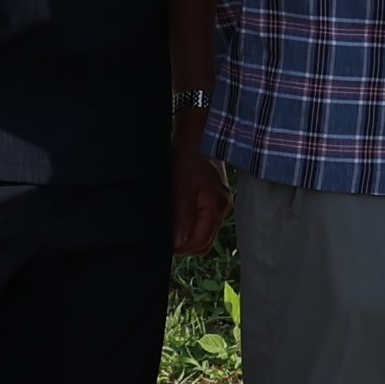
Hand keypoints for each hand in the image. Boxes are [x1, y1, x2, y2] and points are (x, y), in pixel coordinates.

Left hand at [171, 97, 229, 256]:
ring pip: (203, 234)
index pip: (200, 243)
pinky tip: (176, 218)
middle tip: (163, 238)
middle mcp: (222, 209)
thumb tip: (178, 244)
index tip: (162, 244)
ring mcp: (220, 205)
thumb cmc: (189, 157)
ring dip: (186, 236)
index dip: (180, 248)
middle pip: (203, 243)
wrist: (197, 135)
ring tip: (168, 227)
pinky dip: (190, 226)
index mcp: (216, 207)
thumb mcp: (181, 188)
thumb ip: (182, 218)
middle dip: (184, 245)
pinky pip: (203, 222)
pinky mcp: (214, 199)